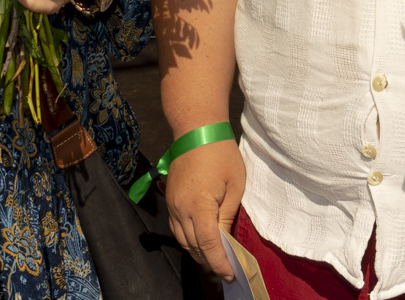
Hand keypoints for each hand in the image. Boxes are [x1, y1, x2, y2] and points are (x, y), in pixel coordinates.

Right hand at [165, 137, 245, 281]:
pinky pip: (176, 228)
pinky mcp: (169, 199)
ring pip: (182, 240)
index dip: (219, 263)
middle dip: (209, 261)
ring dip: (197, 252)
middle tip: (226, 270)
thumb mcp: (234, 185)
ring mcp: (172, 205)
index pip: (209, 245)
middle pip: (193, 246)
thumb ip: (228, 215)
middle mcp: (180, 209)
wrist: (196, 129)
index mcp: (199, 207)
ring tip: (214, 259)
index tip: (230, 275)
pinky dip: (188, 239)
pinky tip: (200, 241)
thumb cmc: (220, 153)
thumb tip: (225, 239)